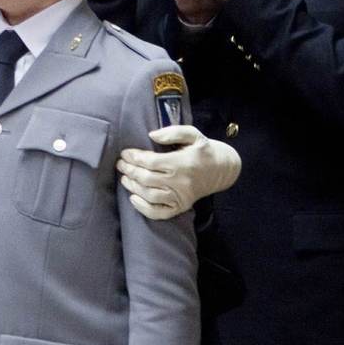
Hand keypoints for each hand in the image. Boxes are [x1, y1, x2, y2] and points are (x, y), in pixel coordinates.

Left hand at [118, 125, 240, 217]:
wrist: (223, 169)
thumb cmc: (203, 150)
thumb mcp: (193, 134)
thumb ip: (173, 132)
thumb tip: (151, 135)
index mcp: (182, 163)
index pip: (151, 162)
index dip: (134, 157)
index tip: (125, 153)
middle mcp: (180, 182)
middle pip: (147, 178)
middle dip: (129, 171)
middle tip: (120, 164)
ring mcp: (180, 197)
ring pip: (150, 195)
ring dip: (133, 187)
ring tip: (124, 178)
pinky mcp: (181, 207)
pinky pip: (159, 213)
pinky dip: (143, 208)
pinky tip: (133, 198)